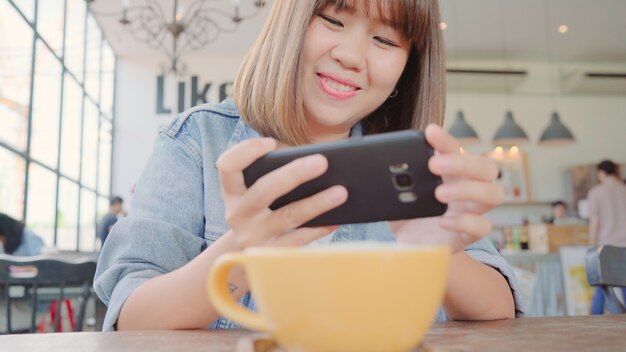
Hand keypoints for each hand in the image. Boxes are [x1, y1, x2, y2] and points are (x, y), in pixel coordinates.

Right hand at [215, 138, 347, 248]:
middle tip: (322, 161)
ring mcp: (253, 237)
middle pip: (264, 191)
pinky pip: (300, 240)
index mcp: (232, 191)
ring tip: (341, 191)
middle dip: (294, 174)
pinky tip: (338, 218)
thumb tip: (314, 159)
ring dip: (316, 203)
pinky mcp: (271, 255)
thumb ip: (275, 167)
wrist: (246, 253)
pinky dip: (320, 228)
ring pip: (288, 216)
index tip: (269, 143)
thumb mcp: (257, 187)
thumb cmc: (263, 206)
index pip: (228, 166)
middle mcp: (238, 214)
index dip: (246, 152)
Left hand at [389, 124, 503, 251]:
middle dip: (462, 162)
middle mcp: (468, 188)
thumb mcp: (398, 193)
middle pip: (486, 167)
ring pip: (494, 194)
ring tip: (439, 193)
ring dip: (468, 189)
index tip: (430, 132)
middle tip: (434, 164)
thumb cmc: (408, 211)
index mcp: (452, 172)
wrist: (408, 244)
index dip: (447, 140)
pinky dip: (465, 221)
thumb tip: (384, 166)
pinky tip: (443, 220)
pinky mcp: (468, 235)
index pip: (457, 149)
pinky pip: (482, 227)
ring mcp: (472, 211)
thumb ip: (396, 180)